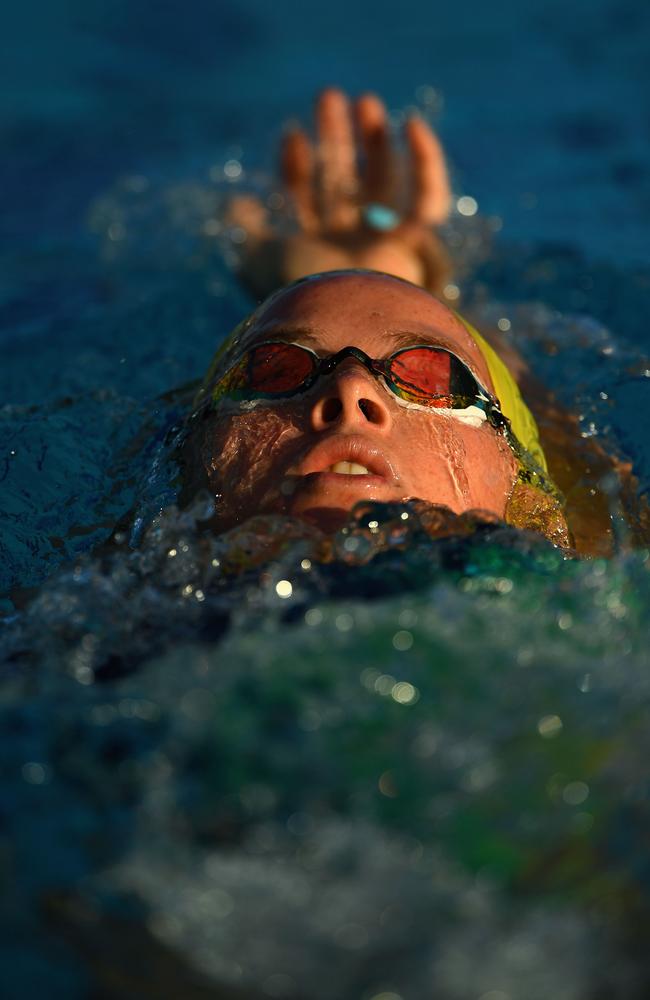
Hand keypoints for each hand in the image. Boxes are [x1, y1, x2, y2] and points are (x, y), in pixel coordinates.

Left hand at [227, 88, 452, 297]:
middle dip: (334, 139)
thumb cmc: (297, 291)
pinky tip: (413, 126)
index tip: (293, 134)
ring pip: (382, 183)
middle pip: (341, 182)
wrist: (340, 321)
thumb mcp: (258, 259)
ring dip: (374, 141)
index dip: (296, 165)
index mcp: (307, 250)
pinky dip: (426, 163)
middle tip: (327, 95)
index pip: (302, 196)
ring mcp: (379, 245)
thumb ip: (247, 231)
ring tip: (366, 100)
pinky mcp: (412, 247)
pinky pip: (426, 200)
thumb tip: (237, 204)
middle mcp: (343, 246)